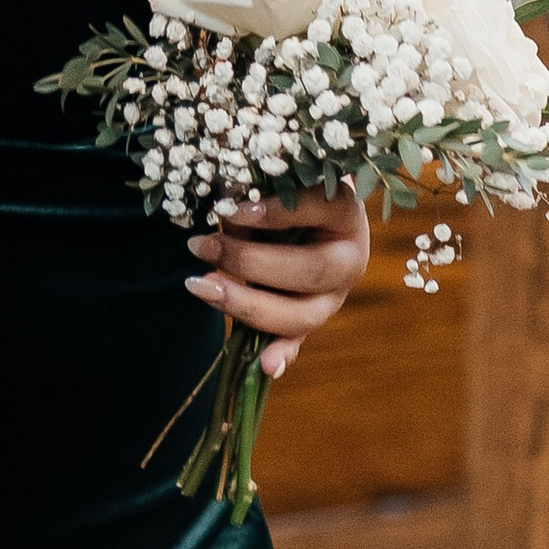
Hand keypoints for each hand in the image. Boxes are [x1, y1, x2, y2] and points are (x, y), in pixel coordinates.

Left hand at [184, 185, 370, 377]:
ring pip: (303, 315)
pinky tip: (266, 367)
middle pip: (309, 271)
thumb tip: (224, 211)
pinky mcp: (314, 317)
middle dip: (248, 263)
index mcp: (346, 214)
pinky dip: (282, 353)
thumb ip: (259, 195)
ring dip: (248, 305)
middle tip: (199, 246)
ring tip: (201, 287)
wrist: (316, 207)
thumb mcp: (281, 181)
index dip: (274, 212)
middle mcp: (349, 259)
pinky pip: (299, 340)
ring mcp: (336, 295)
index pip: (317, 210)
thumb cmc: (291, 185)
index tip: (228, 209)